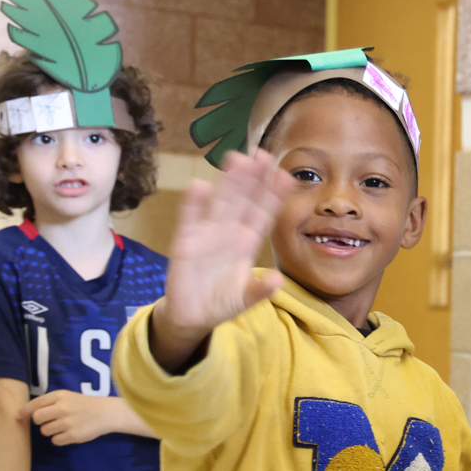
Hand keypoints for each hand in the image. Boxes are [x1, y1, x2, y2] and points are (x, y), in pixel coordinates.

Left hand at [25, 390, 124, 445]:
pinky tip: (68, 433)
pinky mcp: (73, 435)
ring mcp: (68, 422)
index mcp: (59, 396)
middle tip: (49, 421)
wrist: (106, 413)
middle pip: (37, 418)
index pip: (35, 404)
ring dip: (50, 431)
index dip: (24, 412)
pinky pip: (55, 440)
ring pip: (45, 431)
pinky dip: (59, 439)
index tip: (18, 417)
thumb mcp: (67, 397)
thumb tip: (25, 414)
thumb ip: (48, 402)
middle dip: (40, 422)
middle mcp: (62, 408)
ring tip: (62, 427)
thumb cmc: (83, 404)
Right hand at [152, 150, 294, 368]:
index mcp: (247, 243)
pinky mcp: (185, 242)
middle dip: (253, 178)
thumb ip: (260, 291)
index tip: (286, 175)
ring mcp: (207, 234)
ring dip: (228, 182)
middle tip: (262, 154)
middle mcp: (229, 233)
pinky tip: (199, 186)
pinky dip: (193, 204)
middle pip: (243, 200)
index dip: (273, 195)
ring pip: (220, 202)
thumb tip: (278, 280)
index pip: (263, 214)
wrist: (192, 315)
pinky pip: (189, 220)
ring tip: (237, 159)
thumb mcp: (244, 300)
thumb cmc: (222, 302)